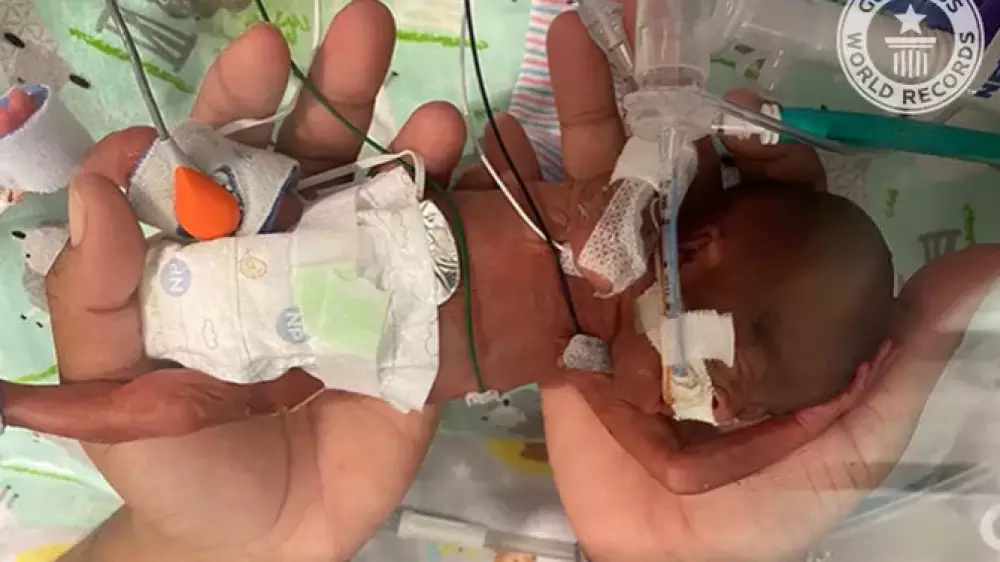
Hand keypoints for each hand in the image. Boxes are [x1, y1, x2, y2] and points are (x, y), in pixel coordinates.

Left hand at [48, 6, 465, 559]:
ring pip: (391, 203)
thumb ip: (99, 288)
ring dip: (416, 155)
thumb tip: (100, 182)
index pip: (228, 154)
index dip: (242, 99)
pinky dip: (468, 232)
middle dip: (340, 91)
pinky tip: (488, 196)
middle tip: (365, 28)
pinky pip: (445, 277)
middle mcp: (297, 250)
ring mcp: (365, 288)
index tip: (260, 52)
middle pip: (321, 157)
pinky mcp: (419, 337)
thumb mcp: (111, 380)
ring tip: (442, 121)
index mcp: (221, 247)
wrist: (260, 543)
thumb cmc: (174, 459)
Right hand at [533, 6, 999, 559]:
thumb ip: (907, 347)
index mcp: (742, 285)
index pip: (745, 194)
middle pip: (657, 169)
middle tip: (619, 17)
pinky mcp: (556, 324)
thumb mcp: (858, 427)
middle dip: (639, 94)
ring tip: (565, 39)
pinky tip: (501, 133)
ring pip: (592, 189)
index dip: (744, 146)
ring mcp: (611, 293)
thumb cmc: (773, 503)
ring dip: (579, 116)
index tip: (740, 111)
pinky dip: (515, 190)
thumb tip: (987, 264)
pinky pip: (534, 251)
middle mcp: (676, 273)